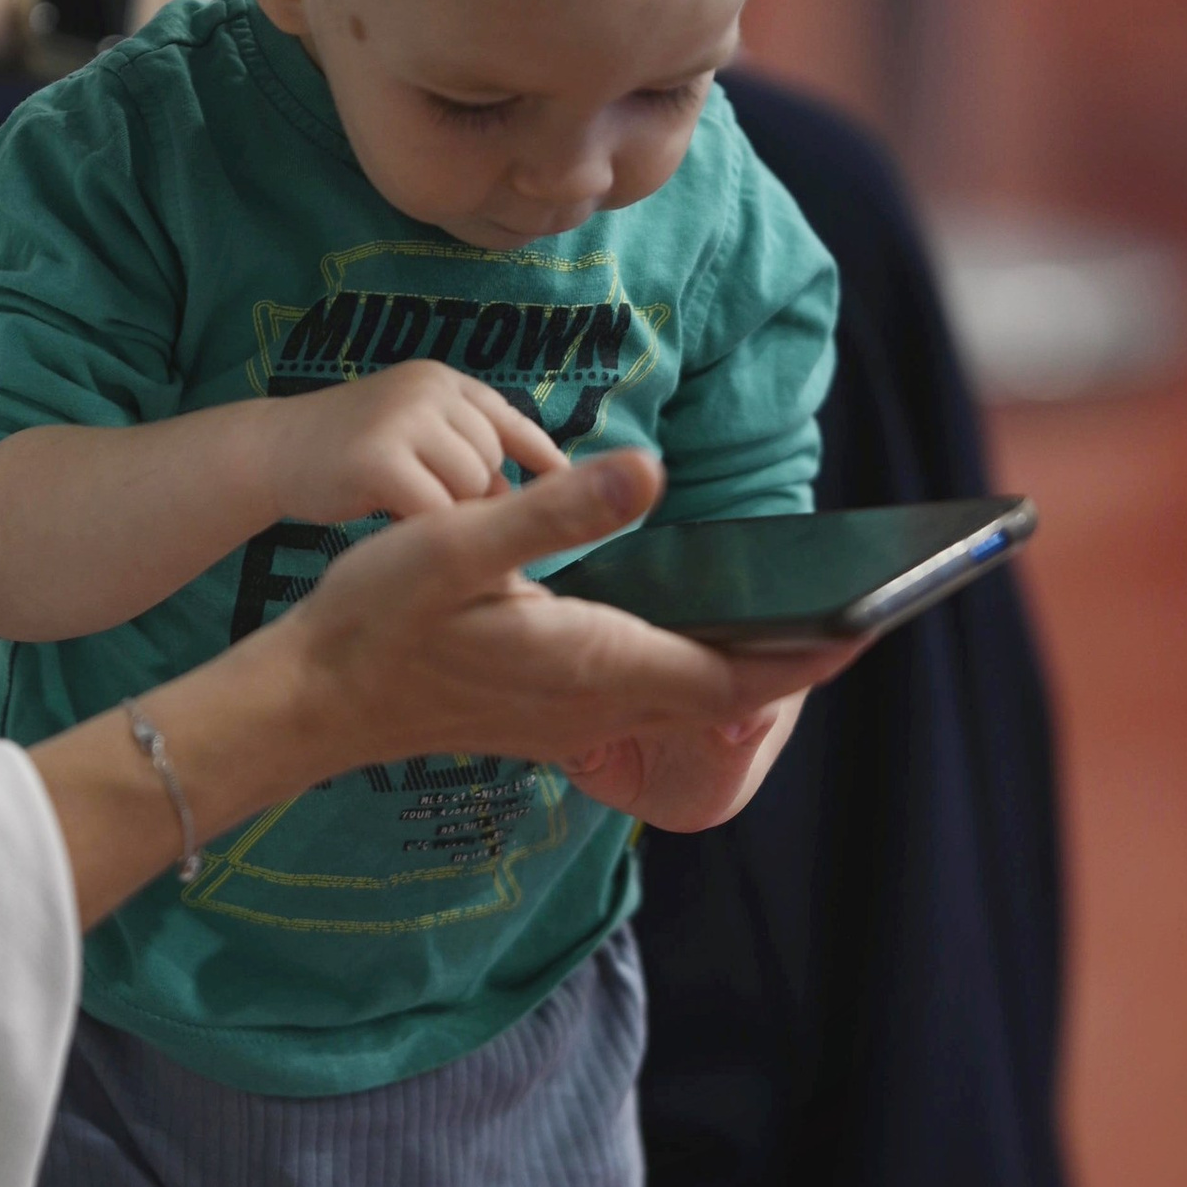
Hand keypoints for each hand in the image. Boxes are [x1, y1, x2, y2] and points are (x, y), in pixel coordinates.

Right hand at [36, 449, 858, 928]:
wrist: (308, 703)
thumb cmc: (374, 620)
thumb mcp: (458, 544)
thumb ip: (559, 510)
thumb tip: (654, 472)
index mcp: (598, 662)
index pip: (740, 671)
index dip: (815, 646)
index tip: (879, 614)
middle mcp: (601, 701)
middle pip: (732, 688)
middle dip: (803, 650)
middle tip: (874, 600)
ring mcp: (577, 715)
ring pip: (694, 695)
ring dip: (754, 659)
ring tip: (814, 606)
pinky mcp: (552, 710)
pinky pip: (653, 693)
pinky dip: (698, 663)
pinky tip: (705, 619)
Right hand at [275, 361, 566, 523]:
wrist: (271, 450)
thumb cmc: (349, 452)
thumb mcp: (411, 428)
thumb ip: (461, 444)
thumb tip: (529, 492)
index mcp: (441, 380)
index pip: (509, 420)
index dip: (542, 459)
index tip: (565, 493)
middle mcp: (426, 390)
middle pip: (490, 460)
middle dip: (477, 498)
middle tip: (440, 519)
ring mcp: (402, 420)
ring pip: (468, 486)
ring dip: (450, 516)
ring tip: (411, 520)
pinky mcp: (378, 460)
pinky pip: (433, 512)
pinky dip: (425, 531)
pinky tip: (397, 530)